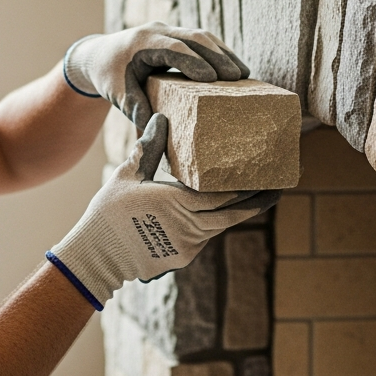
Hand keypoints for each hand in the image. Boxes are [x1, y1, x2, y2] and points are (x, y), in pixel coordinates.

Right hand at [46, 113, 279, 308]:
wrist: (97, 257)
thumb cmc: (108, 213)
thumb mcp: (127, 175)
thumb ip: (148, 148)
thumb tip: (162, 118)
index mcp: (176, 202)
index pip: (223, 194)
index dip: (249, 186)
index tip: (268, 175)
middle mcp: (188, 226)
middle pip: (233, 212)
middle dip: (258, 199)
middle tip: (278, 185)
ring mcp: (188, 245)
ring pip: (223, 224)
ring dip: (239, 210)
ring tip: (258, 194)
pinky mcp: (185, 256)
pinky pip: (207, 235)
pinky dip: (217, 222)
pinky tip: (223, 210)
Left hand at [63, 22, 249, 127]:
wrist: (99, 56)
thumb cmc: (108, 76)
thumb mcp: (117, 95)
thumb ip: (136, 110)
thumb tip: (158, 127)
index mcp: (141, 42)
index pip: (174, 49)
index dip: (195, 62)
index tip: (213, 80)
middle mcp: (157, 30)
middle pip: (194, 38)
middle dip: (218, 57)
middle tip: (239, 78)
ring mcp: (168, 30)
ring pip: (202, 36)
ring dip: (224, 53)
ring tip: (244, 74)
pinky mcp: (177, 36)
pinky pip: (201, 41)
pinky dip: (218, 53)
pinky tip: (234, 69)